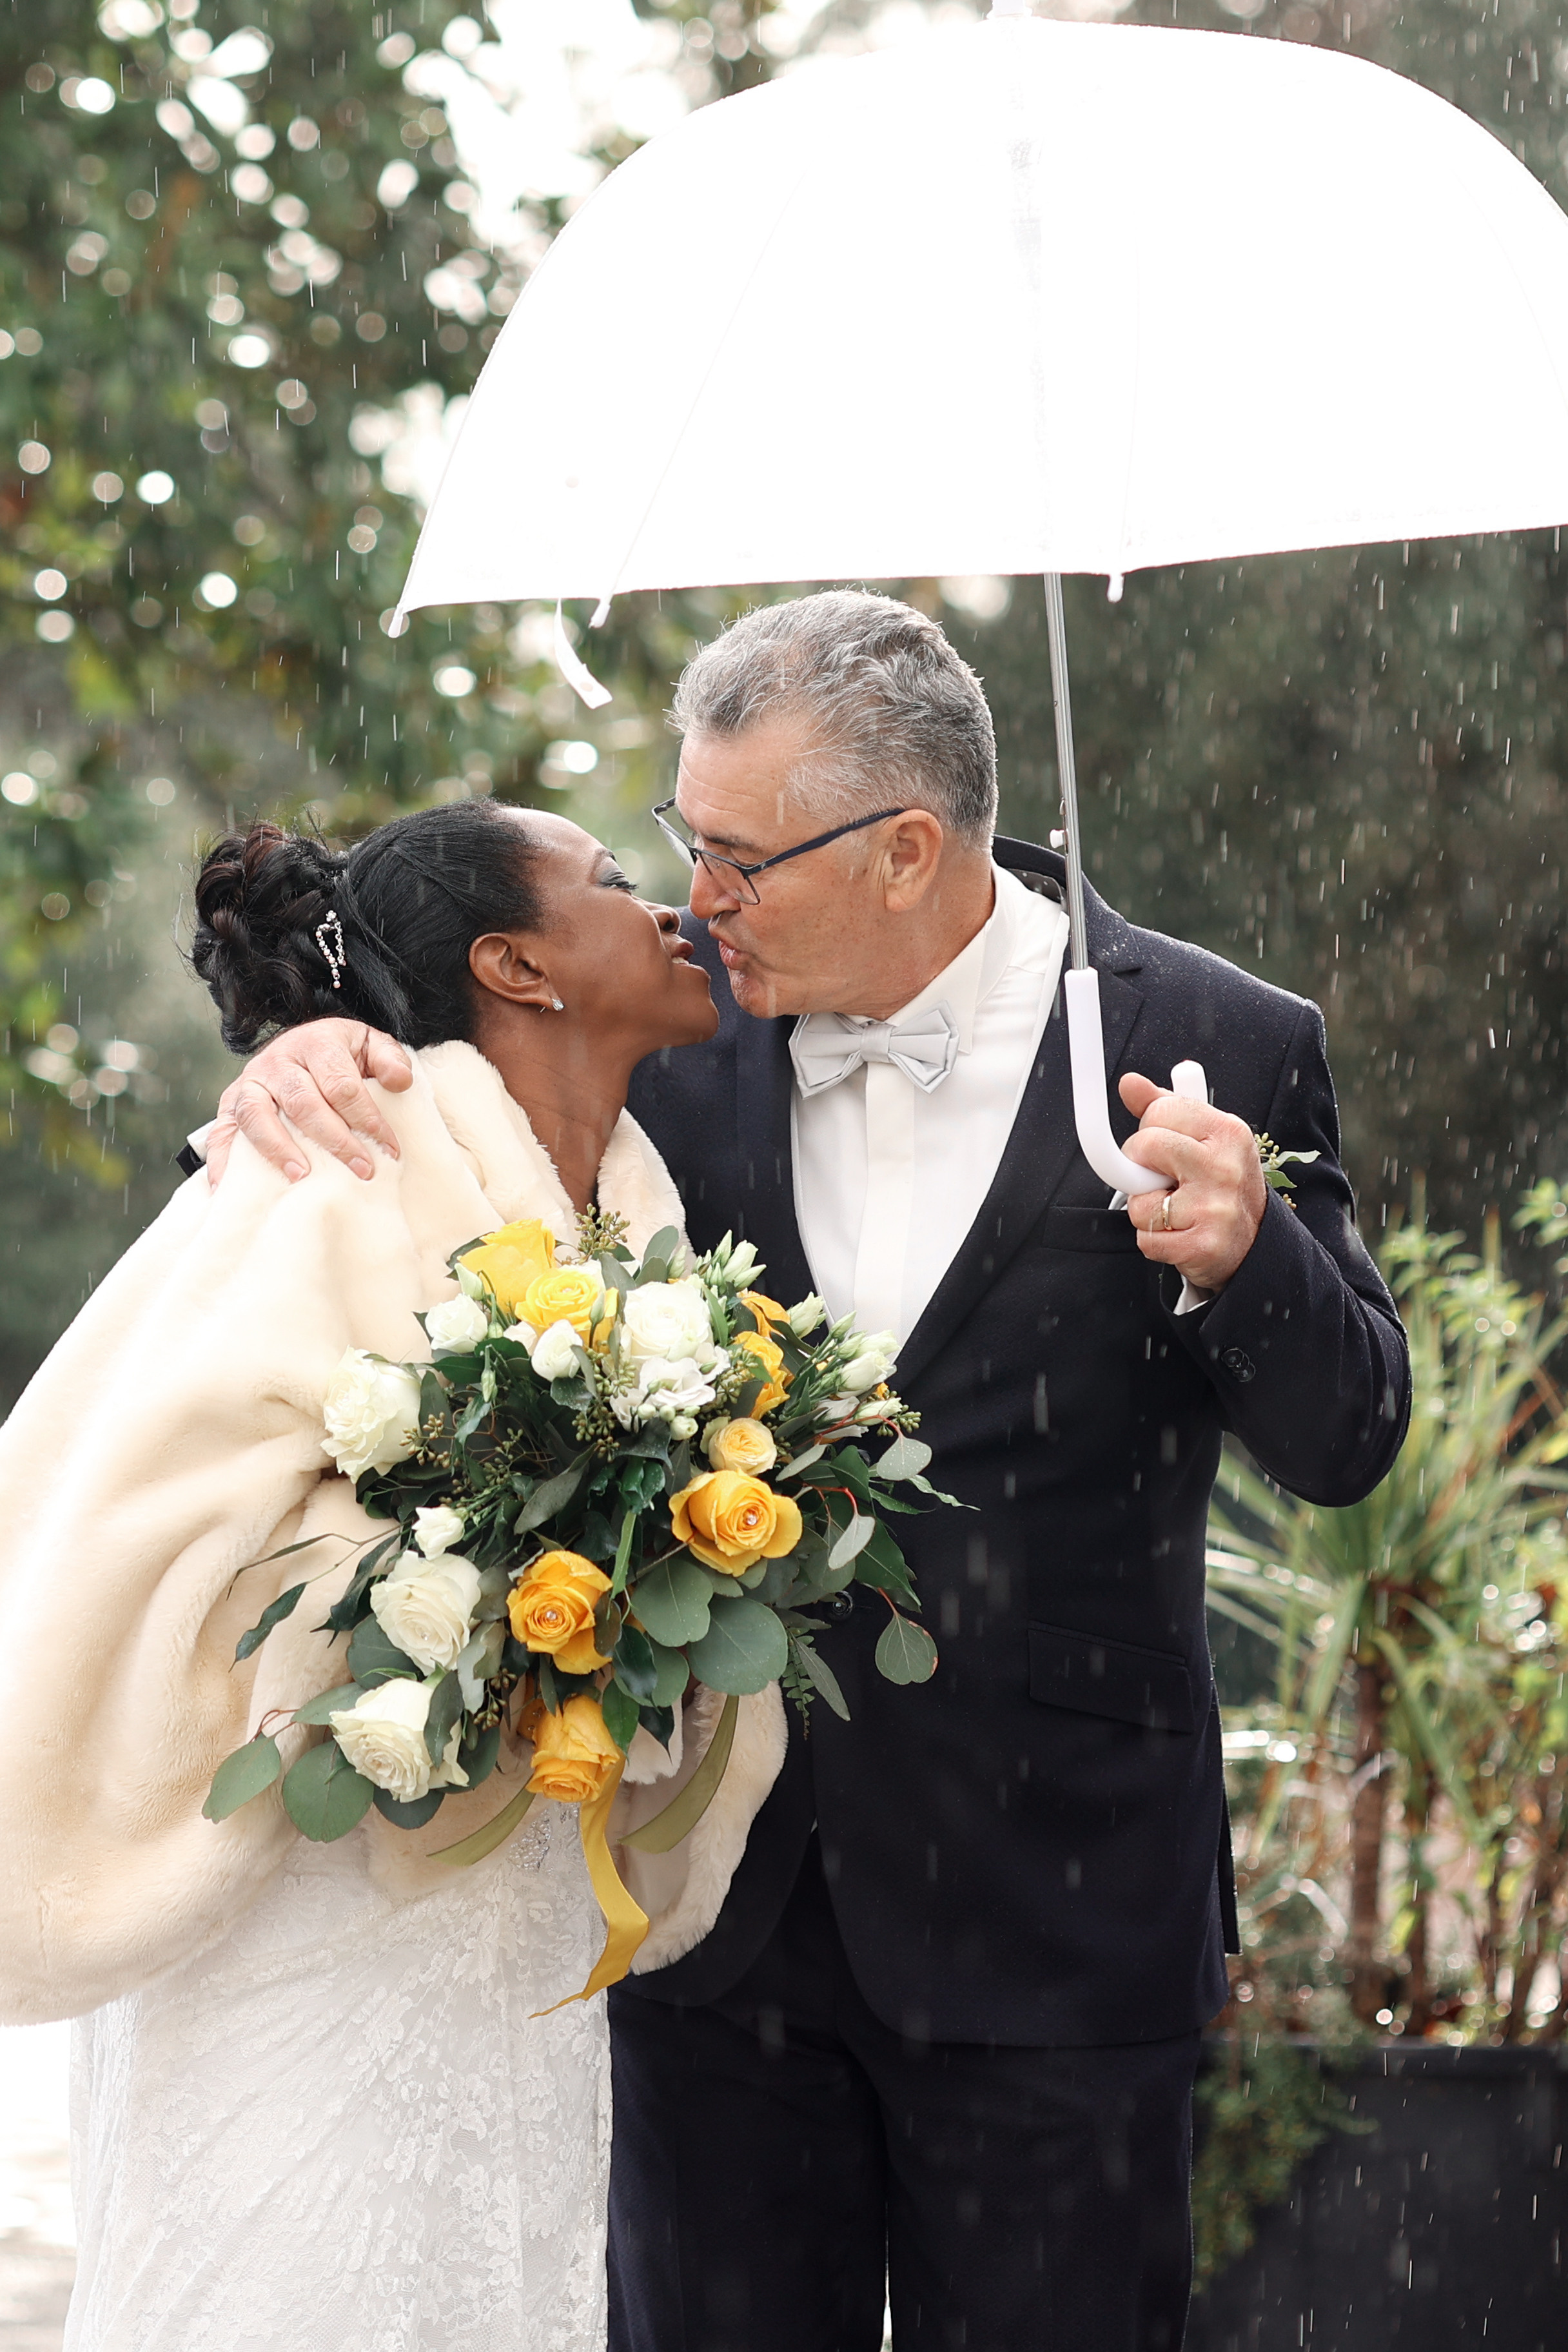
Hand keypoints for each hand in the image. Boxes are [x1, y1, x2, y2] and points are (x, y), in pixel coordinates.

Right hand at [206, 1019, 412, 1186]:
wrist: (301, 1045)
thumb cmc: (341, 1054)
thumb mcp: (371, 1045)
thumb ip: (389, 1059)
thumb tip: (399, 1081)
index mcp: (317, 1043)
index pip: (342, 1086)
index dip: (367, 1119)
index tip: (390, 1150)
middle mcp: (278, 1061)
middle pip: (304, 1103)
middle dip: (335, 1140)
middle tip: (362, 1169)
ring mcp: (250, 1082)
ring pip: (258, 1115)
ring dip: (279, 1149)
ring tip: (301, 1176)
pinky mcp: (230, 1104)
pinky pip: (222, 1131)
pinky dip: (222, 1159)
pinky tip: (229, 1186)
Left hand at [1117, 1073, 1267, 1294]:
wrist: (1253, 1240)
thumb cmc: (1220, 1182)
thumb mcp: (1203, 1136)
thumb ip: (1164, 1107)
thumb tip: (1129, 1083)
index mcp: (1227, 1131)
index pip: (1159, 1111)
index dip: (1148, 1129)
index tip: (1160, 1147)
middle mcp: (1225, 1167)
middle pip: (1144, 1147)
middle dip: (1139, 1165)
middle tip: (1160, 1177)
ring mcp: (1216, 1208)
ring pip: (1139, 1201)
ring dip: (1146, 1209)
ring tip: (1175, 1208)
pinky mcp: (1203, 1246)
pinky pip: (1146, 1239)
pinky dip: (1154, 1240)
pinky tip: (1179, 1233)